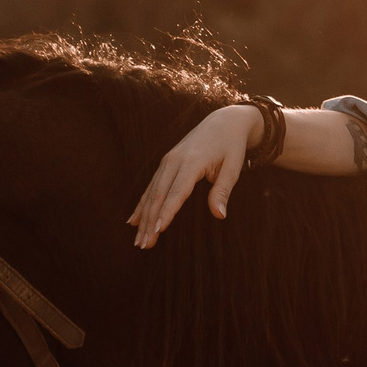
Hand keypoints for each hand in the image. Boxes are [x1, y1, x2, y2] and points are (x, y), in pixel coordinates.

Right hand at [128, 106, 261, 248]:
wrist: (224, 122)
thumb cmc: (231, 146)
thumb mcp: (233, 167)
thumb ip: (223, 190)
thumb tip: (219, 215)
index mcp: (192, 162)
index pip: (177, 192)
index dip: (167, 212)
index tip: (158, 230)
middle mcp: (174, 161)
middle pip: (158, 195)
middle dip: (150, 222)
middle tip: (144, 245)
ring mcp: (167, 161)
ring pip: (151, 193)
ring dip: (144, 217)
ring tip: (139, 240)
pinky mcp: (165, 163)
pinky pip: (151, 186)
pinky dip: (142, 205)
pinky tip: (134, 221)